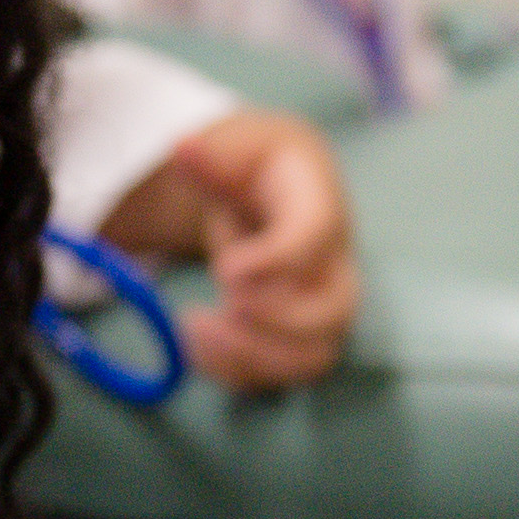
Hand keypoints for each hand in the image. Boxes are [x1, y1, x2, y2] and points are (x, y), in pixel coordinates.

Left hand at [106, 106, 360, 388]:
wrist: (275, 186)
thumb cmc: (259, 162)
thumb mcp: (236, 143)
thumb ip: (212, 151)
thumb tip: (183, 148)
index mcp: (320, 207)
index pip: (317, 238)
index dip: (276, 261)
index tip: (226, 268)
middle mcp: (333, 264)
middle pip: (335, 312)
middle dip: (274, 319)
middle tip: (223, 303)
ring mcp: (320, 306)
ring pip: (314, 356)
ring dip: (252, 356)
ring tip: (194, 328)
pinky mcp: (299, 336)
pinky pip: (282, 375)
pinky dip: (237, 372)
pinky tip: (196, 345)